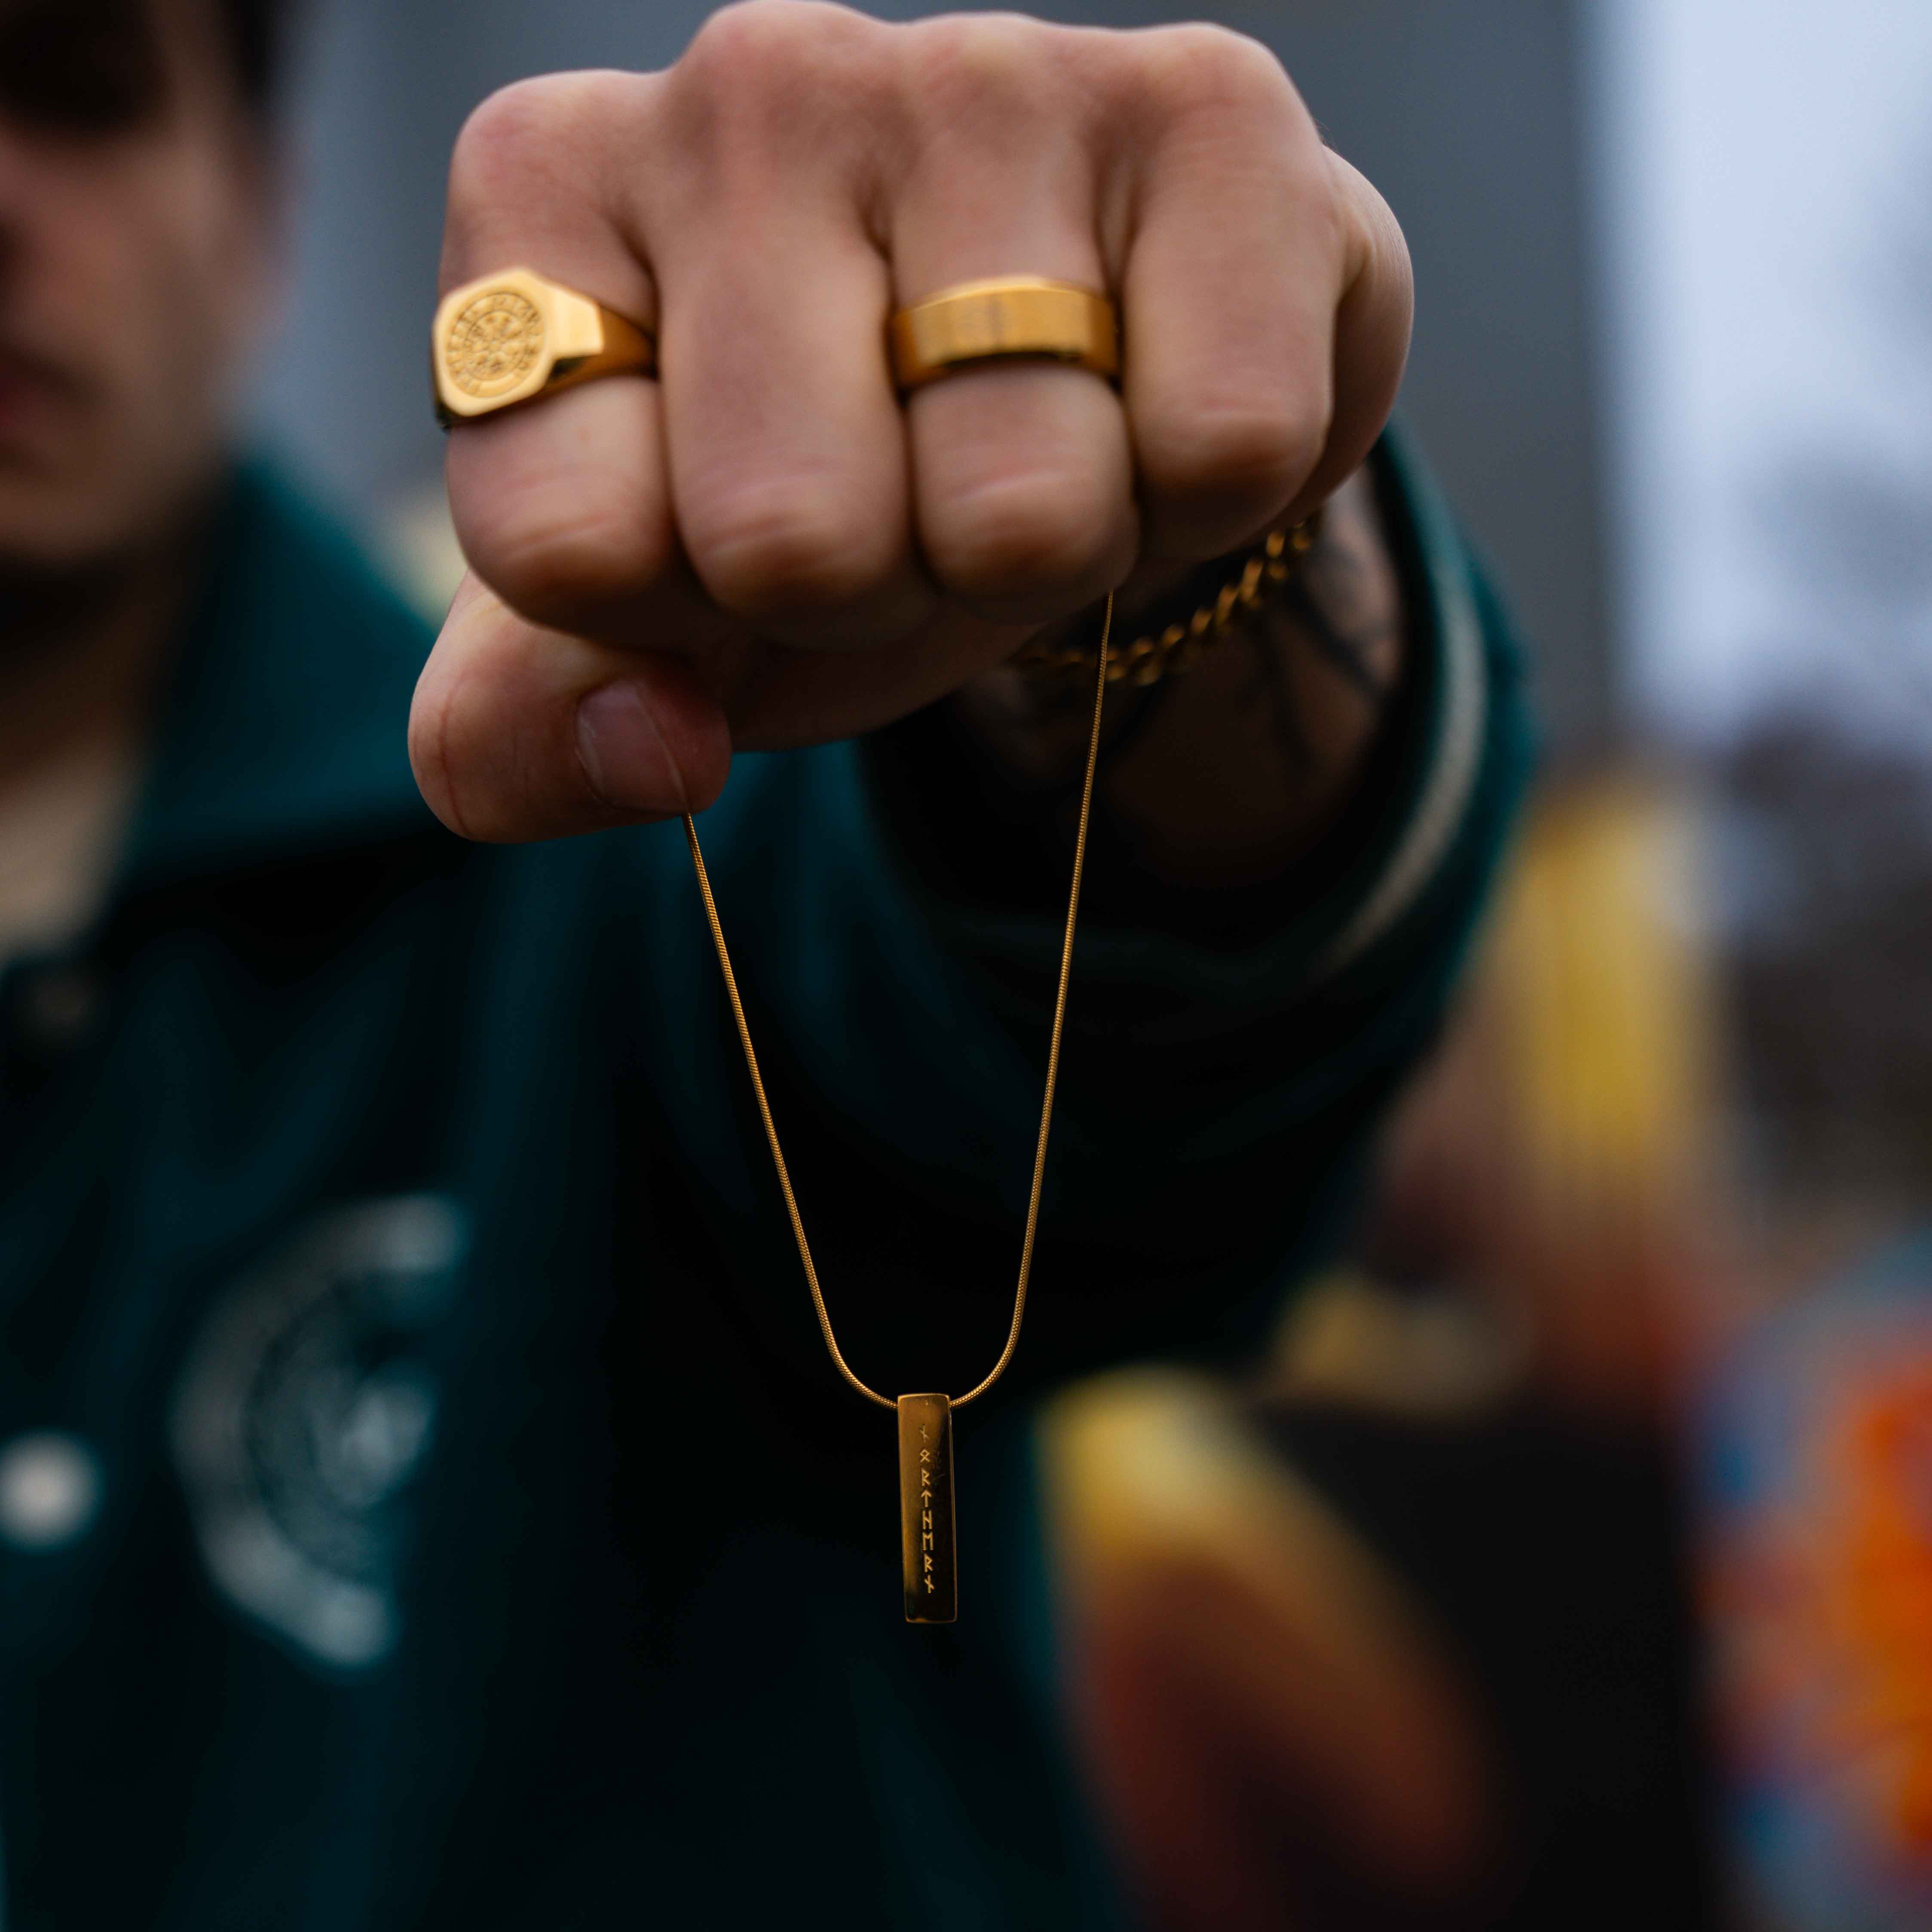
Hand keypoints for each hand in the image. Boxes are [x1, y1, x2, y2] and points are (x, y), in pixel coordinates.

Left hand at [410, 1, 1411, 843]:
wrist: (1078, 369)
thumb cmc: (835, 478)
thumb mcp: (647, 618)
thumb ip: (534, 730)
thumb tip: (653, 757)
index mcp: (547, 190)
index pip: (570, 548)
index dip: (678, 618)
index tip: (725, 534)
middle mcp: (750, 84)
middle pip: (795, 543)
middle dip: (874, 593)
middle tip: (908, 499)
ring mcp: (986, 74)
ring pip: (1020, 510)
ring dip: (1042, 552)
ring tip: (1038, 442)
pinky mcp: (1211, 109)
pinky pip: (1222, 446)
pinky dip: (1200, 495)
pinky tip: (1158, 388)